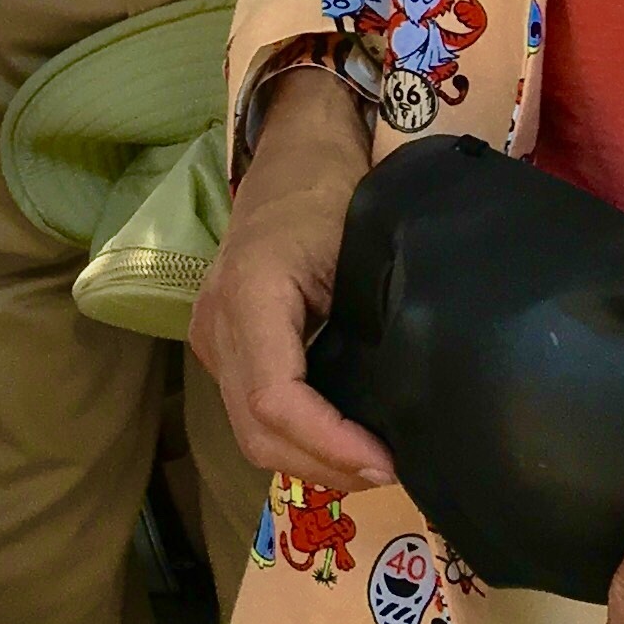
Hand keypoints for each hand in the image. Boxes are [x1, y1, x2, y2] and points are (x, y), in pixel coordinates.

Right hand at [190, 65, 393, 490]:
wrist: (296, 152)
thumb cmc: (335, 192)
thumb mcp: (364, 252)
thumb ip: (376, 324)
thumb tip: (413, 407)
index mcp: (251, 292)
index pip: (276, 399)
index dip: (329, 444)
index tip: (387, 461)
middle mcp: (216, 320)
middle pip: (256, 429)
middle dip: (323, 465)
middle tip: (389, 471)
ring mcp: (210, 332)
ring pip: (247, 428)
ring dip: (308, 459)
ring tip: (368, 461)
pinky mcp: (218, 341)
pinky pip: (247, 408)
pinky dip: (292, 436)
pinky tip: (337, 438)